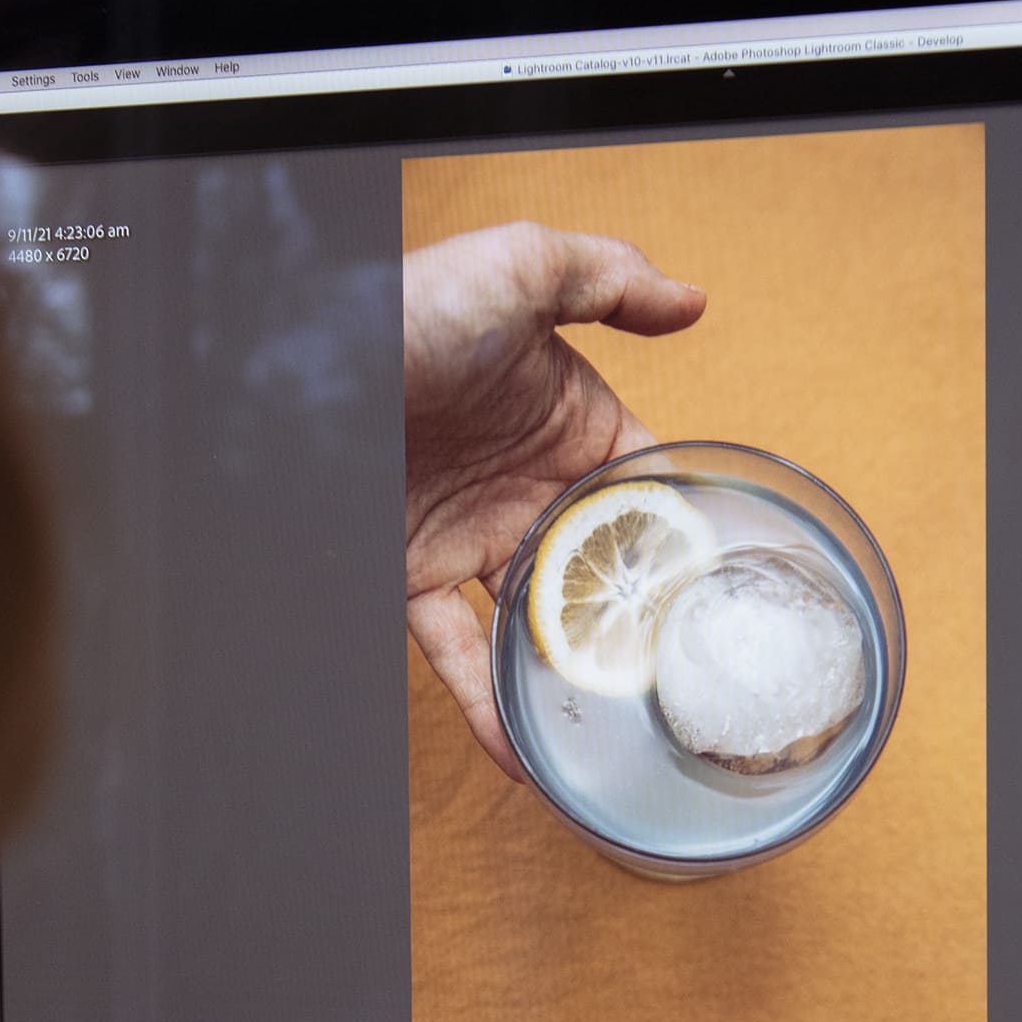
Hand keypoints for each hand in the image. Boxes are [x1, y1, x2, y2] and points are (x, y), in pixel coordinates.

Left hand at [403, 222, 706, 780]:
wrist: (305, 362)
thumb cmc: (408, 303)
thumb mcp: (521, 266)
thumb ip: (609, 279)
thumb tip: (693, 301)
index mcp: (563, 420)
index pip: (643, 486)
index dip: (679, 535)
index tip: (716, 590)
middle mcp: (522, 485)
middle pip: (599, 566)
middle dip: (638, 621)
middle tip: (681, 680)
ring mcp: (470, 536)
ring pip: (536, 621)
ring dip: (571, 676)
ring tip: (614, 730)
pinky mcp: (414, 577)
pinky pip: (458, 654)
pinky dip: (486, 707)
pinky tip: (521, 754)